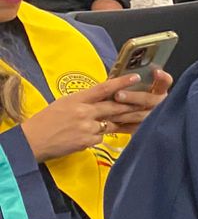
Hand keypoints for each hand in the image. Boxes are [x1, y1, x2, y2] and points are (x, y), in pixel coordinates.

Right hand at [19, 74, 142, 160]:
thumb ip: (83, 101)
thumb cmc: (45, 121)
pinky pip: (101, 138)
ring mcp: (87, 127)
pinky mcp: (87, 142)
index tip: (135, 77)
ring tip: (121, 121)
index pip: (103, 88)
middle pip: (114, 106)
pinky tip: (86, 137)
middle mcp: (84, 112)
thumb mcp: (63, 104)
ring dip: (116, 123)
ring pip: (110, 123)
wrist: (31, 141)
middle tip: (147, 102)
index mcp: (76, 99)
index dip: (121, 82)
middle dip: (131, 105)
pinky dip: (98, 137)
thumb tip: (101, 99)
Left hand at [103, 68, 172, 130]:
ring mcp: (154, 117)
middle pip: (149, 99)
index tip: (155, 72)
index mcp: (159, 90)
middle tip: (118, 95)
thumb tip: (115, 78)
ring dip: (125, 113)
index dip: (162, 78)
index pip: (166, 82)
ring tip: (109, 112)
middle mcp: (159, 103)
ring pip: (140, 115)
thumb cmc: (127, 95)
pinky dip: (123, 125)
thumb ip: (129, 83)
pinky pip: (134, 128)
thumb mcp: (132, 87)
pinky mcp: (145, 128)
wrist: (128, 117)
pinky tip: (111, 123)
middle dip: (133, 97)